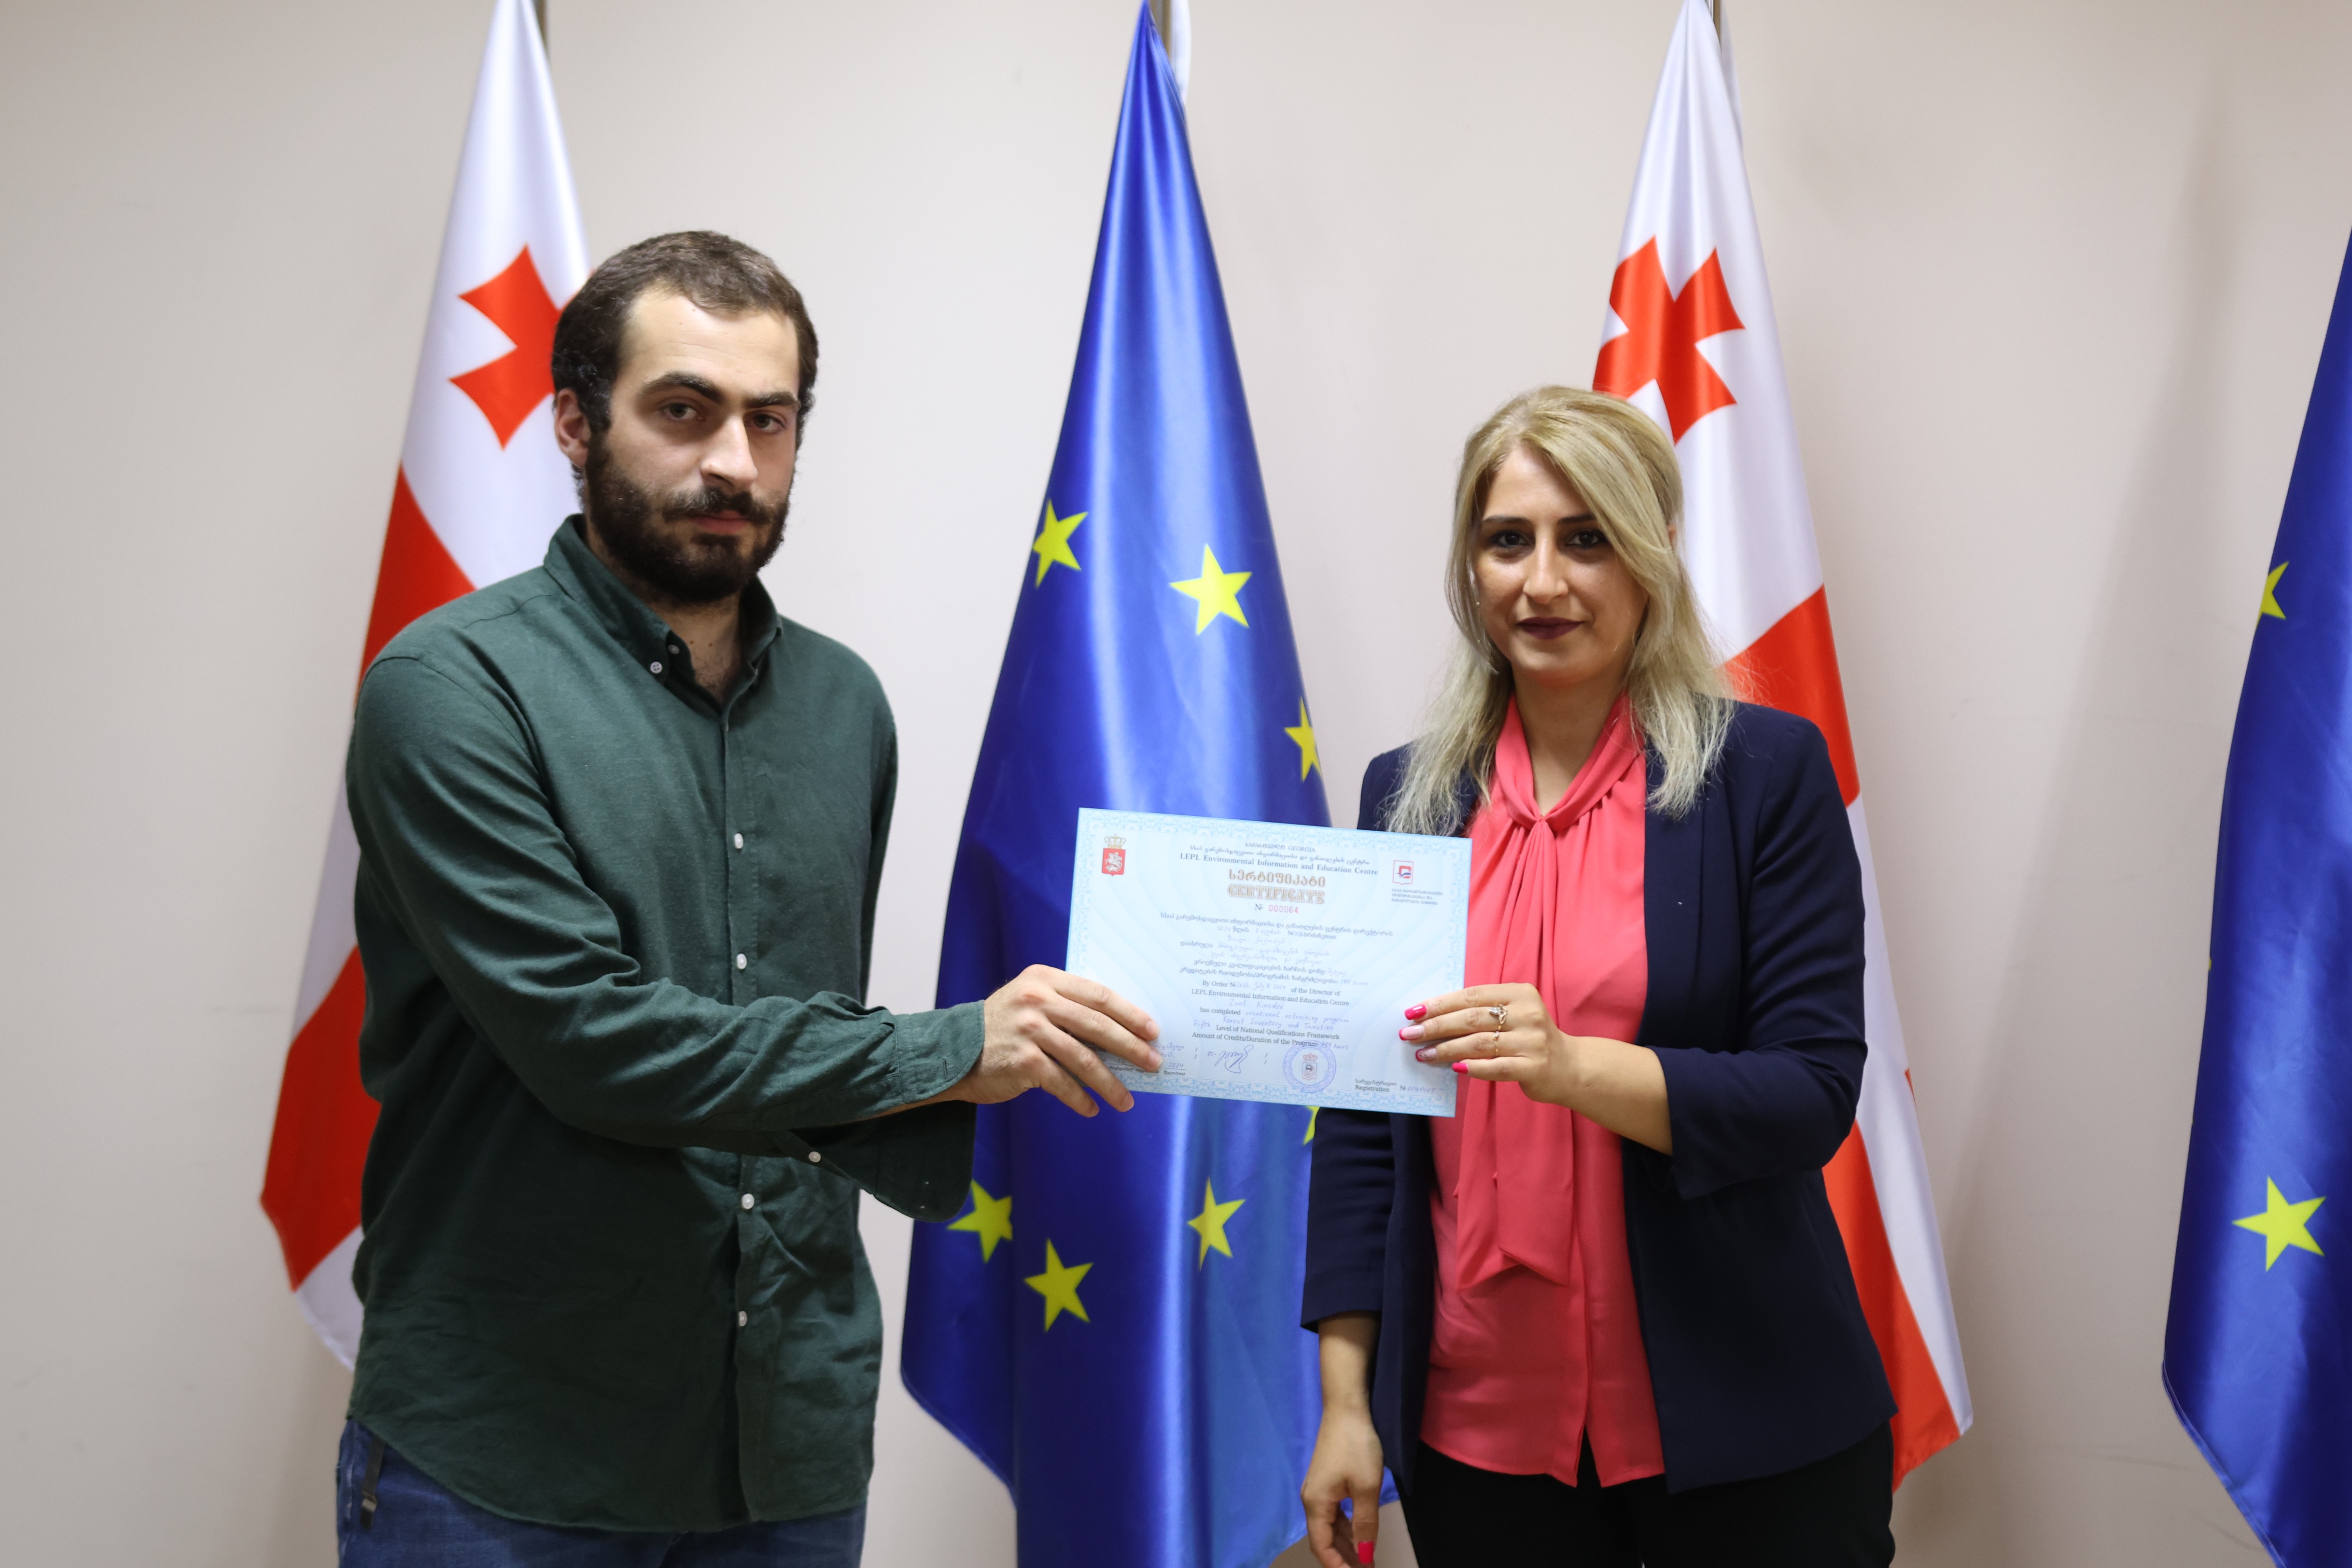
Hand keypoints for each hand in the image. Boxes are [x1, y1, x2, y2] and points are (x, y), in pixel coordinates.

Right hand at [953, 965, 1160, 1116]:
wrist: (952, 1051)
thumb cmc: (1002, 1027)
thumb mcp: (1031, 1001)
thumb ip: (1067, 1007)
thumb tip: (1120, 1034)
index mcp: (1044, 979)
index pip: (1098, 995)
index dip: (1130, 1014)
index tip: (1152, 1031)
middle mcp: (1037, 1000)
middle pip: (1097, 1024)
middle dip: (1130, 1047)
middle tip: (1153, 1064)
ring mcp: (1028, 1030)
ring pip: (1083, 1058)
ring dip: (1109, 1082)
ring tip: (1126, 1099)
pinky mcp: (1022, 1061)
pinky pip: (1061, 1082)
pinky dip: (1079, 1098)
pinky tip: (1091, 1108)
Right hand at [1300, 1404, 1384, 1567]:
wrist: (1346, 1408)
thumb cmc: (1356, 1446)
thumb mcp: (1367, 1487)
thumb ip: (1365, 1524)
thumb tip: (1364, 1556)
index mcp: (1316, 1504)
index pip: (1322, 1546)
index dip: (1338, 1566)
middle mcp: (1312, 1500)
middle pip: (1324, 1539)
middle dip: (1344, 1559)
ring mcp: (1318, 1490)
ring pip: (1330, 1528)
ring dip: (1347, 1545)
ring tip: (1366, 1561)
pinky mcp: (1327, 1482)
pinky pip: (1335, 1514)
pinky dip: (1347, 1528)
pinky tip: (1361, 1536)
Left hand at [1401, 984, 1673, 1151]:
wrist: (1570, 1067)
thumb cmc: (1529, 1038)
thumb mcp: (1512, 1015)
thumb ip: (1481, 1012)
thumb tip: (1432, 1018)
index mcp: (1519, 993)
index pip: (1471, 995)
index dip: (1439, 1003)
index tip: (1413, 1012)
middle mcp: (1527, 1014)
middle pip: (1471, 1018)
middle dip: (1436, 1026)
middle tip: (1410, 1034)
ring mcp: (1532, 1041)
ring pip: (1479, 1043)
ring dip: (1446, 1050)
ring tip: (1424, 1054)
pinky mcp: (1534, 1067)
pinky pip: (1496, 1067)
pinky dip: (1473, 1068)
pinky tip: (1454, 1069)